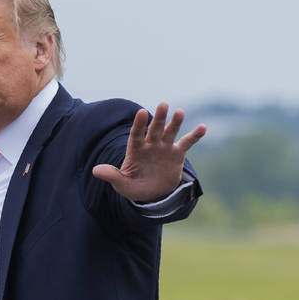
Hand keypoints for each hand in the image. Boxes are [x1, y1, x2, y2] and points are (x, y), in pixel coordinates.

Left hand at [91, 103, 205, 202]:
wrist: (152, 194)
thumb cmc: (134, 187)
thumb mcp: (121, 184)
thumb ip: (111, 176)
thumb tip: (95, 171)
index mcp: (135, 150)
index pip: (136, 135)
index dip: (139, 124)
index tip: (142, 112)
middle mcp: (150, 145)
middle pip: (154, 129)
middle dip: (158, 118)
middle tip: (163, 104)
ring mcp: (164, 148)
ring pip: (169, 132)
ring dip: (175, 123)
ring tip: (179, 112)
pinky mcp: (177, 154)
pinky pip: (186, 143)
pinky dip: (194, 136)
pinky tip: (203, 127)